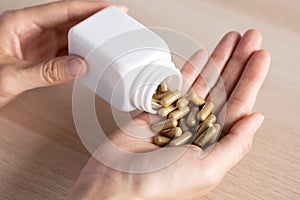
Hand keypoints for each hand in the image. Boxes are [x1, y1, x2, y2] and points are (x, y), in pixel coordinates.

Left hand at [0, 1, 127, 106]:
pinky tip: (91, 57)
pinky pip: (67, 51)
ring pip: (70, 35)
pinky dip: (81, 53)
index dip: (88, 7)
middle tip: (115, 22)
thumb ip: (47, 72)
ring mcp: (38, 43)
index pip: (62, 9)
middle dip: (94, 20)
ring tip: (108, 40)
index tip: (109, 7)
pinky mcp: (42, 56)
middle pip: (69, 19)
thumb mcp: (12, 76)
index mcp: (20, 23)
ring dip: (89, 38)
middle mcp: (31, 30)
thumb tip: (78, 65)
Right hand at [68, 30, 270, 198]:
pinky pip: (176, 86)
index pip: (239, 106)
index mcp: (213, 143)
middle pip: (224, 89)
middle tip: (249, 40)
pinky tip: (201, 57)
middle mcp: (198, 129)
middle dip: (237, 63)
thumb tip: (256, 119)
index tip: (259, 57)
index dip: (251, 80)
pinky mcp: (157, 111)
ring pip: (203, 83)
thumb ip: (235, 145)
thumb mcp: (206, 170)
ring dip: (217, 61)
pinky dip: (189, 70)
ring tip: (230, 41)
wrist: (114, 184)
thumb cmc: (157, 186)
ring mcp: (177, 118)